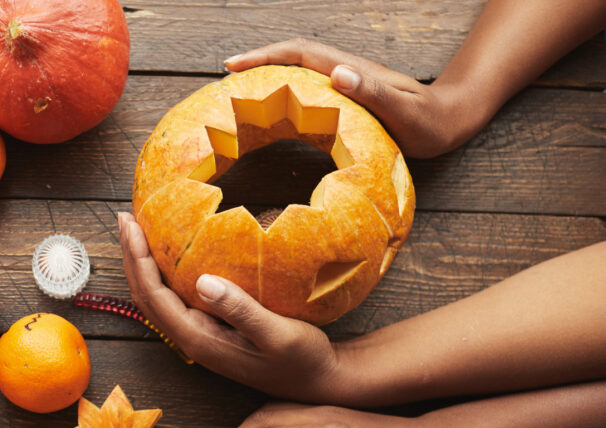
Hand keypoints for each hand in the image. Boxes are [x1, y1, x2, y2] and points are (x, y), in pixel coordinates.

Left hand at [118, 212, 345, 403]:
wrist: (317, 381)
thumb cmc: (302, 358)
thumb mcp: (278, 334)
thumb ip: (241, 311)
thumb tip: (204, 282)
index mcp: (199, 339)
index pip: (154, 296)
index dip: (139, 260)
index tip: (133, 225)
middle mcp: (191, 338)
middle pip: (146, 296)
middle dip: (131, 257)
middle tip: (126, 217)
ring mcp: (198, 334)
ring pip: (156, 297)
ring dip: (142, 264)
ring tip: (137, 229)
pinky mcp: (209, 328)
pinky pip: (174, 298)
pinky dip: (162, 272)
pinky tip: (169, 253)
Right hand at [224, 39, 472, 157]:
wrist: (453, 118)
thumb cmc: (431, 122)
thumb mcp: (406, 113)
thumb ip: (375, 93)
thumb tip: (337, 74)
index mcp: (350, 72)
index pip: (299, 54)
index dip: (264, 57)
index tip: (232, 66)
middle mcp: (343, 73)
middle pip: (291, 59)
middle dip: (256, 64)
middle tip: (224, 83)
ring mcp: (345, 84)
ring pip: (297, 74)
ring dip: (267, 78)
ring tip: (239, 98)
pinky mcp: (347, 99)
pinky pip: (306, 92)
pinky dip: (283, 96)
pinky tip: (272, 116)